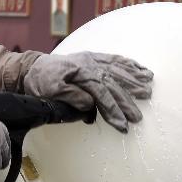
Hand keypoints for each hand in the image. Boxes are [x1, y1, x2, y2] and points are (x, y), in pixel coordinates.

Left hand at [23, 52, 152, 131]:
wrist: (32, 67)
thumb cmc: (40, 83)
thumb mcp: (50, 92)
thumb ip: (71, 97)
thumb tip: (90, 105)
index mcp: (79, 73)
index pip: (101, 93)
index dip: (112, 109)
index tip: (122, 124)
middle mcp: (89, 64)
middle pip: (112, 83)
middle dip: (127, 101)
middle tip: (138, 117)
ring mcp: (92, 59)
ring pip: (117, 69)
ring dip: (134, 80)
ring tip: (148, 89)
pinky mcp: (93, 57)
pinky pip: (114, 59)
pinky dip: (129, 64)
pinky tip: (141, 68)